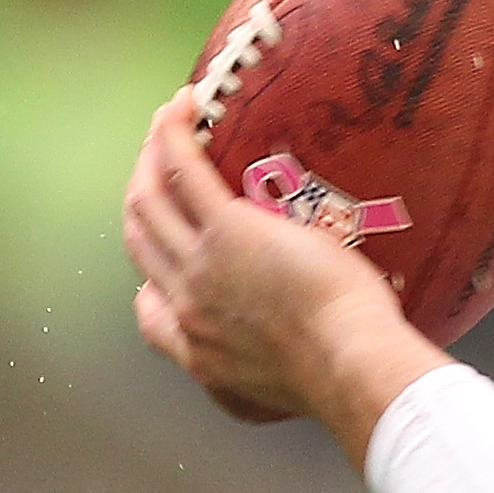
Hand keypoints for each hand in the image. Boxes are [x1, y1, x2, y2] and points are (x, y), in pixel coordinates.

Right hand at [121, 93, 444, 461]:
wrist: (352, 368)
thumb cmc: (347, 380)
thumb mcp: (296, 387)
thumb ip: (277, 367)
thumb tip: (302, 353)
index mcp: (203, 356)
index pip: (152, 313)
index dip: (151, 277)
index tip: (170, 250)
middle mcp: (188, 311)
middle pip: (141, 242)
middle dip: (144, 197)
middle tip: (161, 166)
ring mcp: (202, 268)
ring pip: (149, 200)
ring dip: (151, 156)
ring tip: (170, 124)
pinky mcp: (227, 230)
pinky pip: (183, 167)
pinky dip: (173, 133)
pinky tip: (185, 105)